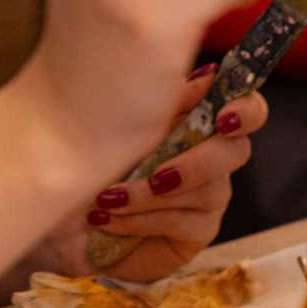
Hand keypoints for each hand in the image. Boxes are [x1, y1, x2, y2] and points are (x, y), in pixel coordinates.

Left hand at [40, 67, 268, 282]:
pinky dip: (141, 219)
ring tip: (107, 198)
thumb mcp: (124, 118)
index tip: (223, 118)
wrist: (58, 208)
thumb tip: (208, 73)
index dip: (246, 111)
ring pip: (206, 191)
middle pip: (237, 152)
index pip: (248, 109)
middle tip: (158, 172)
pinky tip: (109, 218)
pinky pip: (185, 224)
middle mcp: (211, 155)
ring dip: (150, 194)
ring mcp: (208, 196)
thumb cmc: (90, 153)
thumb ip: (170, 96)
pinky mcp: (196, 234)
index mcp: (198, 118)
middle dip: (196, 164)